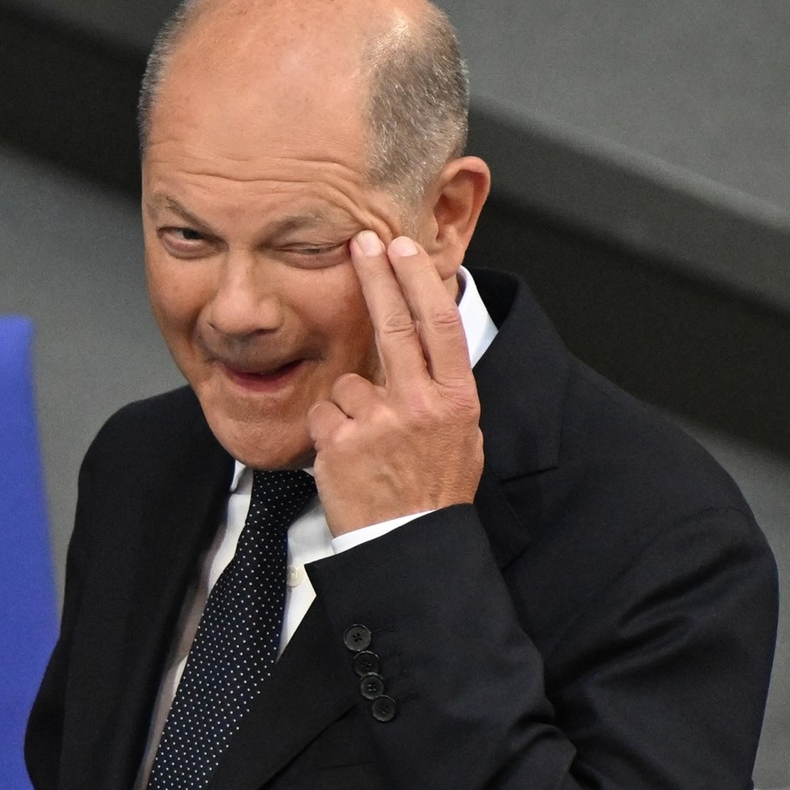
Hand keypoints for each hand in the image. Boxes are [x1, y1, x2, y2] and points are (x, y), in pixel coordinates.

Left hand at [307, 230, 483, 536]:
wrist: (410, 547)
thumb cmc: (435, 492)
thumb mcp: (462, 437)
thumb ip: (444, 391)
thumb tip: (430, 343)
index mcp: (457, 400)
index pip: (439, 324)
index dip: (419, 280)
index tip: (402, 247)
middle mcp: (422, 405)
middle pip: (395, 324)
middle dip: (376, 277)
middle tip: (360, 242)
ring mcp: (380, 422)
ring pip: (349, 382)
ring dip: (351, 406)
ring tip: (369, 448)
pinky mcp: (342, 441)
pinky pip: (326, 413)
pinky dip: (331, 431)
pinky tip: (349, 459)